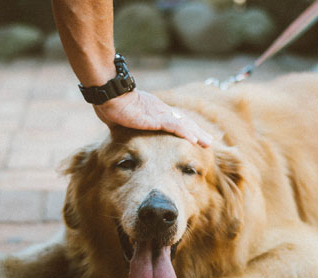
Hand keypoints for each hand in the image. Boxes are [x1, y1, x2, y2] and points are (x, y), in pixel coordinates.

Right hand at [93, 89, 212, 147]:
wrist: (108, 94)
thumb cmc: (110, 105)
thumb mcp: (121, 120)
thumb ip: (124, 125)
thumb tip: (118, 130)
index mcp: (154, 111)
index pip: (175, 121)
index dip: (186, 129)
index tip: (195, 136)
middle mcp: (160, 111)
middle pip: (184, 122)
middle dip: (197, 132)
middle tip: (209, 142)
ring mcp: (159, 114)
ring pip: (183, 125)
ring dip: (197, 134)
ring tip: (208, 143)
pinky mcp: (155, 118)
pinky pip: (174, 126)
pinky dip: (185, 133)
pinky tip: (194, 140)